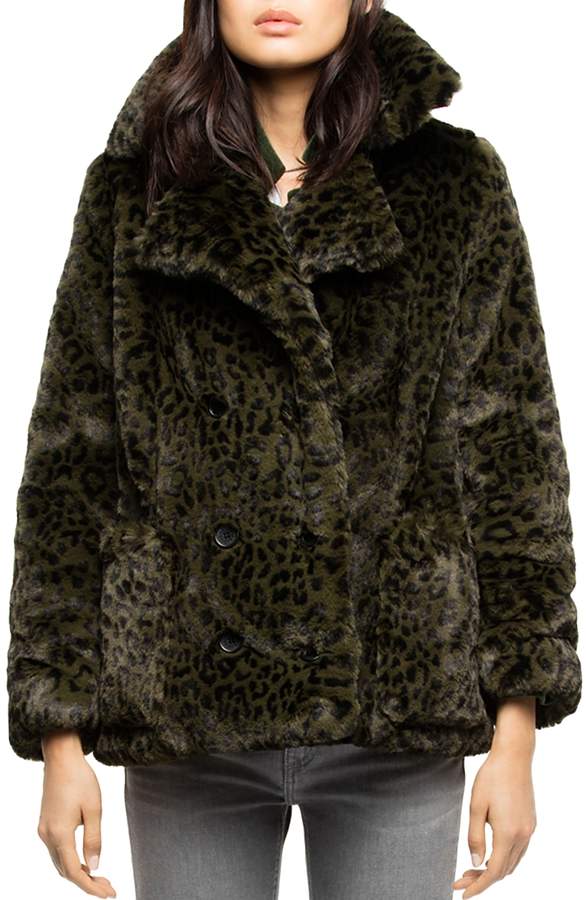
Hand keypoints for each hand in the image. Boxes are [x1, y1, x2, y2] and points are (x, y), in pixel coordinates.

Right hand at [37, 730, 116, 897]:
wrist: (62, 758)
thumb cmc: (80, 779)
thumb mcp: (94, 808)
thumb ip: (94, 839)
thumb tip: (95, 867)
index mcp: (60, 834)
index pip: (75, 872)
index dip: (91, 887)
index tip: (110, 894)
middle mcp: (47, 835)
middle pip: (66, 871)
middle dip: (87, 883)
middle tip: (109, 887)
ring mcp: (44, 830)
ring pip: (60, 862)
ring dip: (79, 873)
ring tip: (101, 878)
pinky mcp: (46, 824)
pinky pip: (57, 851)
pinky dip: (71, 860)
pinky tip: (86, 860)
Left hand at [453, 698, 536, 897]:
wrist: (514, 756)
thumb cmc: (491, 777)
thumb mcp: (476, 805)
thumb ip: (475, 836)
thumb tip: (475, 862)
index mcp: (508, 833)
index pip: (494, 871)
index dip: (478, 886)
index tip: (462, 893)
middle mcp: (523, 835)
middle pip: (504, 871)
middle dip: (482, 879)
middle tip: (460, 879)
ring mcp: (529, 830)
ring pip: (512, 863)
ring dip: (493, 870)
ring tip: (472, 869)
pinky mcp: (530, 823)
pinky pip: (518, 851)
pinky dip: (504, 859)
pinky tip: (489, 853)